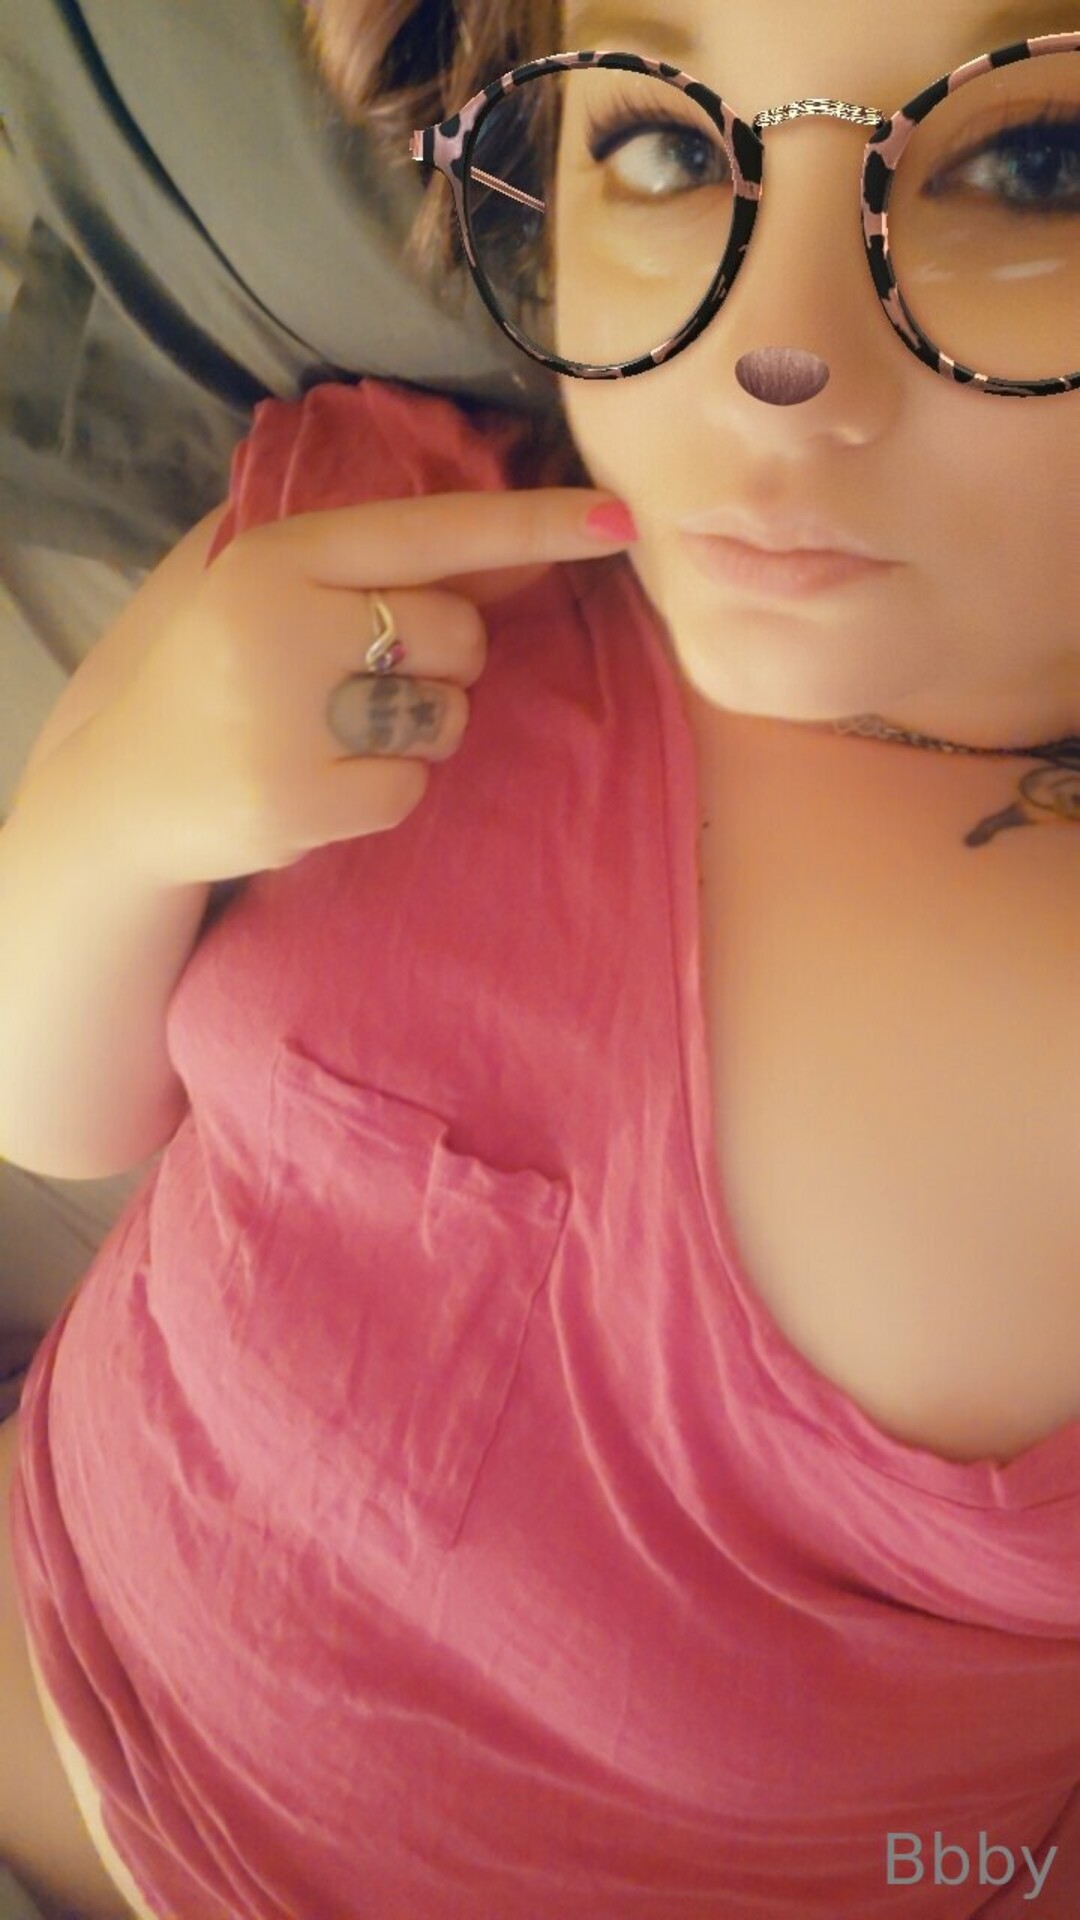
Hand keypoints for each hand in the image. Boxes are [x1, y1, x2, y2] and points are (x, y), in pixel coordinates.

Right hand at [87, 490, 635, 885]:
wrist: (127, 788)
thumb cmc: (226, 676)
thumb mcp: (283, 596)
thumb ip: (391, 574)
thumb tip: (526, 560)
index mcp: (281, 556)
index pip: (433, 532)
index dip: (533, 525)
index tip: (621, 519)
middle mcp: (281, 624)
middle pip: (458, 635)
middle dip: (446, 664)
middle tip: (372, 681)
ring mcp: (286, 718)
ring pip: (446, 717)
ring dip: (421, 732)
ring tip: (340, 732)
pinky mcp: (298, 800)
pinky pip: (411, 788)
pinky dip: (387, 790)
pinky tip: (325, 782)